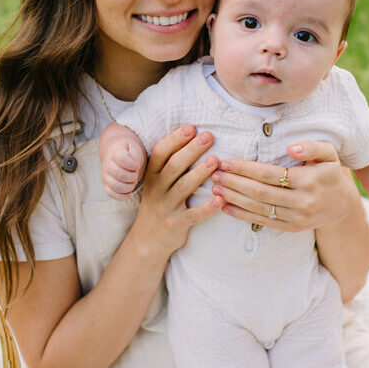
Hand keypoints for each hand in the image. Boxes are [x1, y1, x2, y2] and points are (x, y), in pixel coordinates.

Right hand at [102, 138, 144, 199]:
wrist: (117, 155)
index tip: (137, 166)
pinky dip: (122, 196)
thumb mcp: (134, 148)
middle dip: (132, 177)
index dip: (132, 165)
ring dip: (128, 187)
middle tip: (136, 175)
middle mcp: (107, 164)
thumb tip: (135, 167)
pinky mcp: (106, 185)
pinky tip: (130, 193)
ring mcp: (105, 175)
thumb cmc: (128, 152)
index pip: (121, 159)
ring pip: (115, 186)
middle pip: (119, 174)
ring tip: (133, 183)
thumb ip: (136, 155)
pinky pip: (111, 194)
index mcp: (115, 152)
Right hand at [133, 125, 222, 257]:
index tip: (191, 128)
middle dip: (191, 149)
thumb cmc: (158, 204)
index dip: (175, 139)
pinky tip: (220, 199)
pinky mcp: (177, 224)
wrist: (148, 240)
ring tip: (216, 160)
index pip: (160, 153)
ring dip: (200, 173)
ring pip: (184, 187)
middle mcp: (156, 190)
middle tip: (208, 136)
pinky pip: (194, 215)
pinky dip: (207, 208)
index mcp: (151, 176)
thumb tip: (191, 136)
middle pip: (174, 166)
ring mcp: (166, 208)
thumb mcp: (155, 183)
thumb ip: (168, 164)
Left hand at [209, 140, 348, 231]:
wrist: (342, 204)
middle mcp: (302, 202)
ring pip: (258, 208)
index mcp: (308, 181)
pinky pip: (262, 222)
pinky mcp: (291, 228)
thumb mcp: (328, 153)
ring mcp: (296, 218)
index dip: (245, 169)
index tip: (226, 162)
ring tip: (215, 188)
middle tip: (214, 175)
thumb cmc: (329, 172)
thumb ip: (311, 147)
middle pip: (260, 192)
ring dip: (234, 199)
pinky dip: (242, 215)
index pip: (269, 174)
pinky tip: (225, 207)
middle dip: (234, 183)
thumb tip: (290, 149)